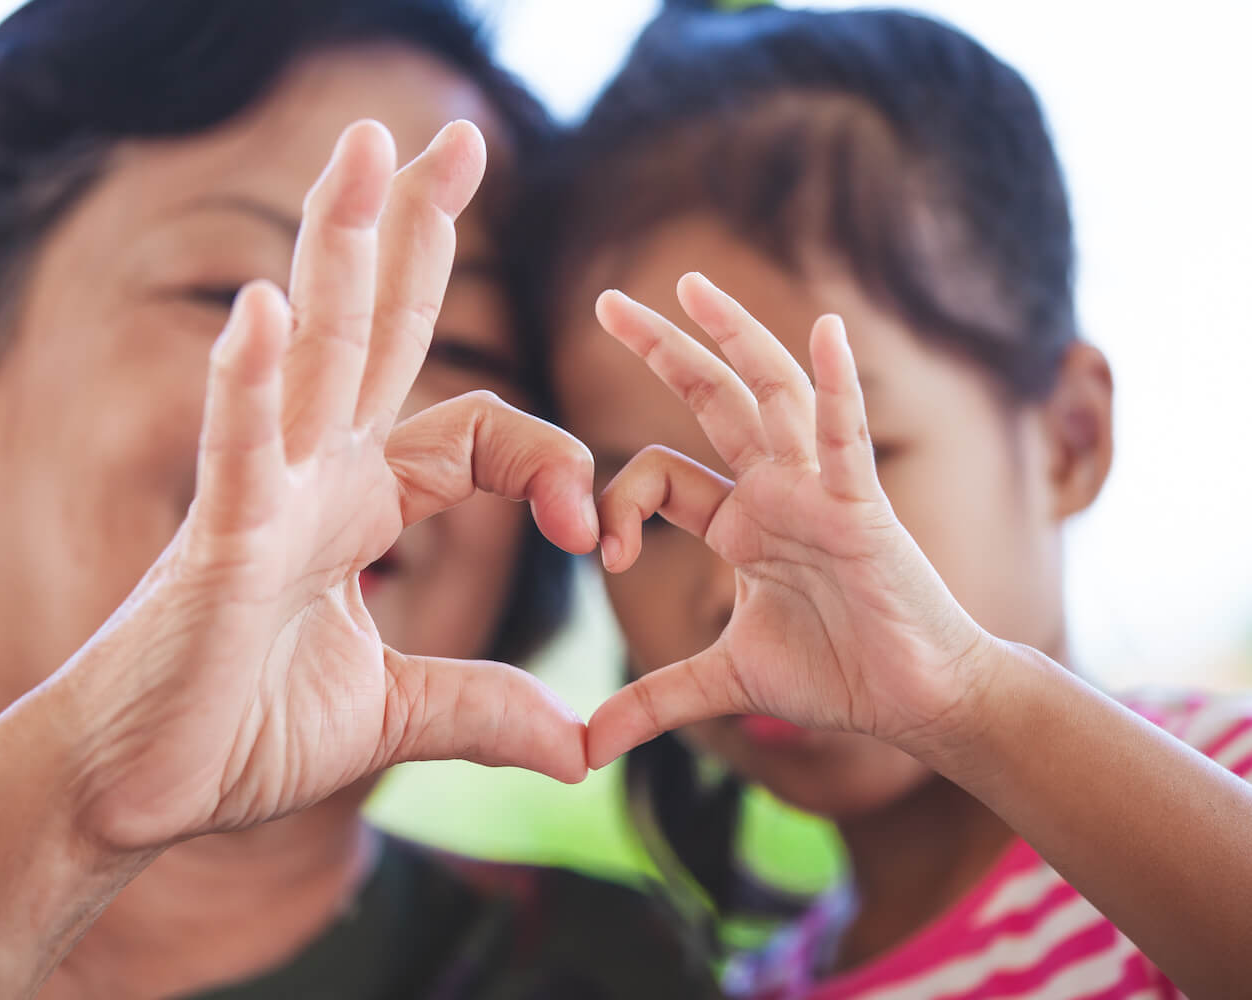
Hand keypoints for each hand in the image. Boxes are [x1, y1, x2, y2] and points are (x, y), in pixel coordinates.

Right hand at [61, 120, 596, 850]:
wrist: (136, 789)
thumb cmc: (239, 734)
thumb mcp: (393, 717)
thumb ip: (482, 708)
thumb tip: (576, 747)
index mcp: (361, 505)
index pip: (478, 434)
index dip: (550, 461)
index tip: (590, 531)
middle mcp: (315, 477)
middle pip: (377, 332)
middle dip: (414, 232)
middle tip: (450, 135)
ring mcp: (263, 499)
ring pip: (313, 357)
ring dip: (337, 249)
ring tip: (364, 146)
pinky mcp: (216, 545)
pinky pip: (237, 451)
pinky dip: (248, 383)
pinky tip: (264, 308)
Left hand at [585, 273, 993, 768]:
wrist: (917, 701)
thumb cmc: (836, 676)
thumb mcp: (725, 682)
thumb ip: (654, 701)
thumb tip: (584, 749)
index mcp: (740, 521)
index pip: (661, 475)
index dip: (616, 501)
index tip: (600, 554)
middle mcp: (774, 491)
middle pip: (712, 400)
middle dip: (663, 350)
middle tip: (608, 300)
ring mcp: (818, 491)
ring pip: (772, 397)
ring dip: (735, 339)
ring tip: (693, 286)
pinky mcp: (862, 509)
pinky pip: (846, 439)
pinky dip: (837, 386)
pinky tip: (824, 330)